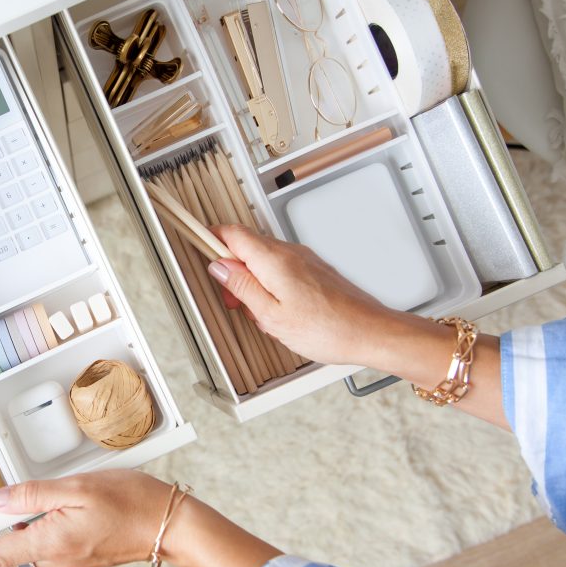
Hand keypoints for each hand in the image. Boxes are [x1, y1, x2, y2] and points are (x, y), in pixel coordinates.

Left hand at [0, 470, 172, 566]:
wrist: (168, 525)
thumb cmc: (131, 502)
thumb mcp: (78, 487)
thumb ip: (32, 495)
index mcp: (50, 541)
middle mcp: (54, 558)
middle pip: (1, 560)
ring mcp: (66, 560)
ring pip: (18, 557)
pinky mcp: (76, 556)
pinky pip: (37, 553)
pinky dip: (19, 544)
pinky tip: (18, 527)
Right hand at [207, 224, 402, 366]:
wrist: (370, 332)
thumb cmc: (328, 329)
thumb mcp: (271, 315)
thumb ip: (242, 287)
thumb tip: (220, 267)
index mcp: (273, 260)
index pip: (232, 233)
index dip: (211, 237)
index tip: (195, 242)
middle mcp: (289, 253)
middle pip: (246, 246)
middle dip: (231, 270)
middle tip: (232, 300)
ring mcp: (303, 260)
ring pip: (263, 259)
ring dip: (251, 280)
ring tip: (258, 312)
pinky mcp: (313, 270)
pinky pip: (280, 269)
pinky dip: (269, 285)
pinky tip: (276, 310)